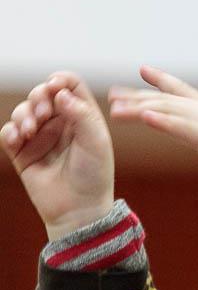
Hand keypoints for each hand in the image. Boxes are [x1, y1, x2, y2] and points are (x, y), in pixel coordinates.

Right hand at [0, 72, 114, 239]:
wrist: (79, 210)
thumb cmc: (94, 175)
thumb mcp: (96, 141)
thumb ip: (81, 113)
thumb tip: (60, 92)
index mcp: (81, 116)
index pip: (69, 85)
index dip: (59, 79)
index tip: (54, 86)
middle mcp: (60, 123)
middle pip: (42, 93)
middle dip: (38, 96)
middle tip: (43, 112)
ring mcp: (40, 137)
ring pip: (23, 110)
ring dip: (23, 114)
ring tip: (30, 130)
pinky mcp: (23, 153)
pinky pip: (8, 133)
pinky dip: (10, 131)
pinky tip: (18, 138)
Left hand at [109, 66, 197, 188]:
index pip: (185, 93)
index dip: (162, 82)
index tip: (142, 71)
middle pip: (167, 100)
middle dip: (138, 97)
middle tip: (111, 95)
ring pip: (169, 110)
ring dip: (139, 107)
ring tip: (115, 107)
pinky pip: (183, 128)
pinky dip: (162, 121)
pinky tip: (143, 118)